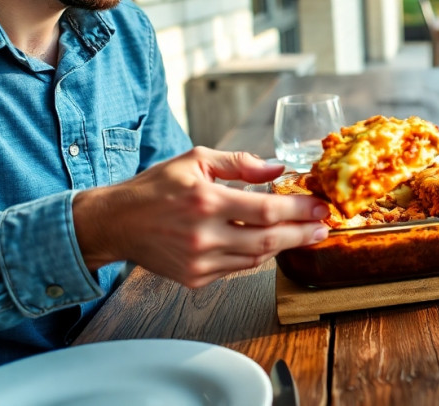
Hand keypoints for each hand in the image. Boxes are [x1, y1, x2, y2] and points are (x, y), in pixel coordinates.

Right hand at [73, 147, 330, 287]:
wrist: (115, 223)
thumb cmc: (155, 188)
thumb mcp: (195, 160)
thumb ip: (240, 163)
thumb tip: (278, 168)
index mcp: (206, 200)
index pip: (268, 210)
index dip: (300, 210)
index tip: (321, 207)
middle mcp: (204, 235)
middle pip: (269, 240)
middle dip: (302, 233)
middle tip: (323, 226)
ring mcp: (199, 261)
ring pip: (256, 259)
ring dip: (284, 247)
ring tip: (303, 234)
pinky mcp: (195, 278)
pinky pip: (237, 269)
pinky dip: (256, 257)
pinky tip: (268, 244)